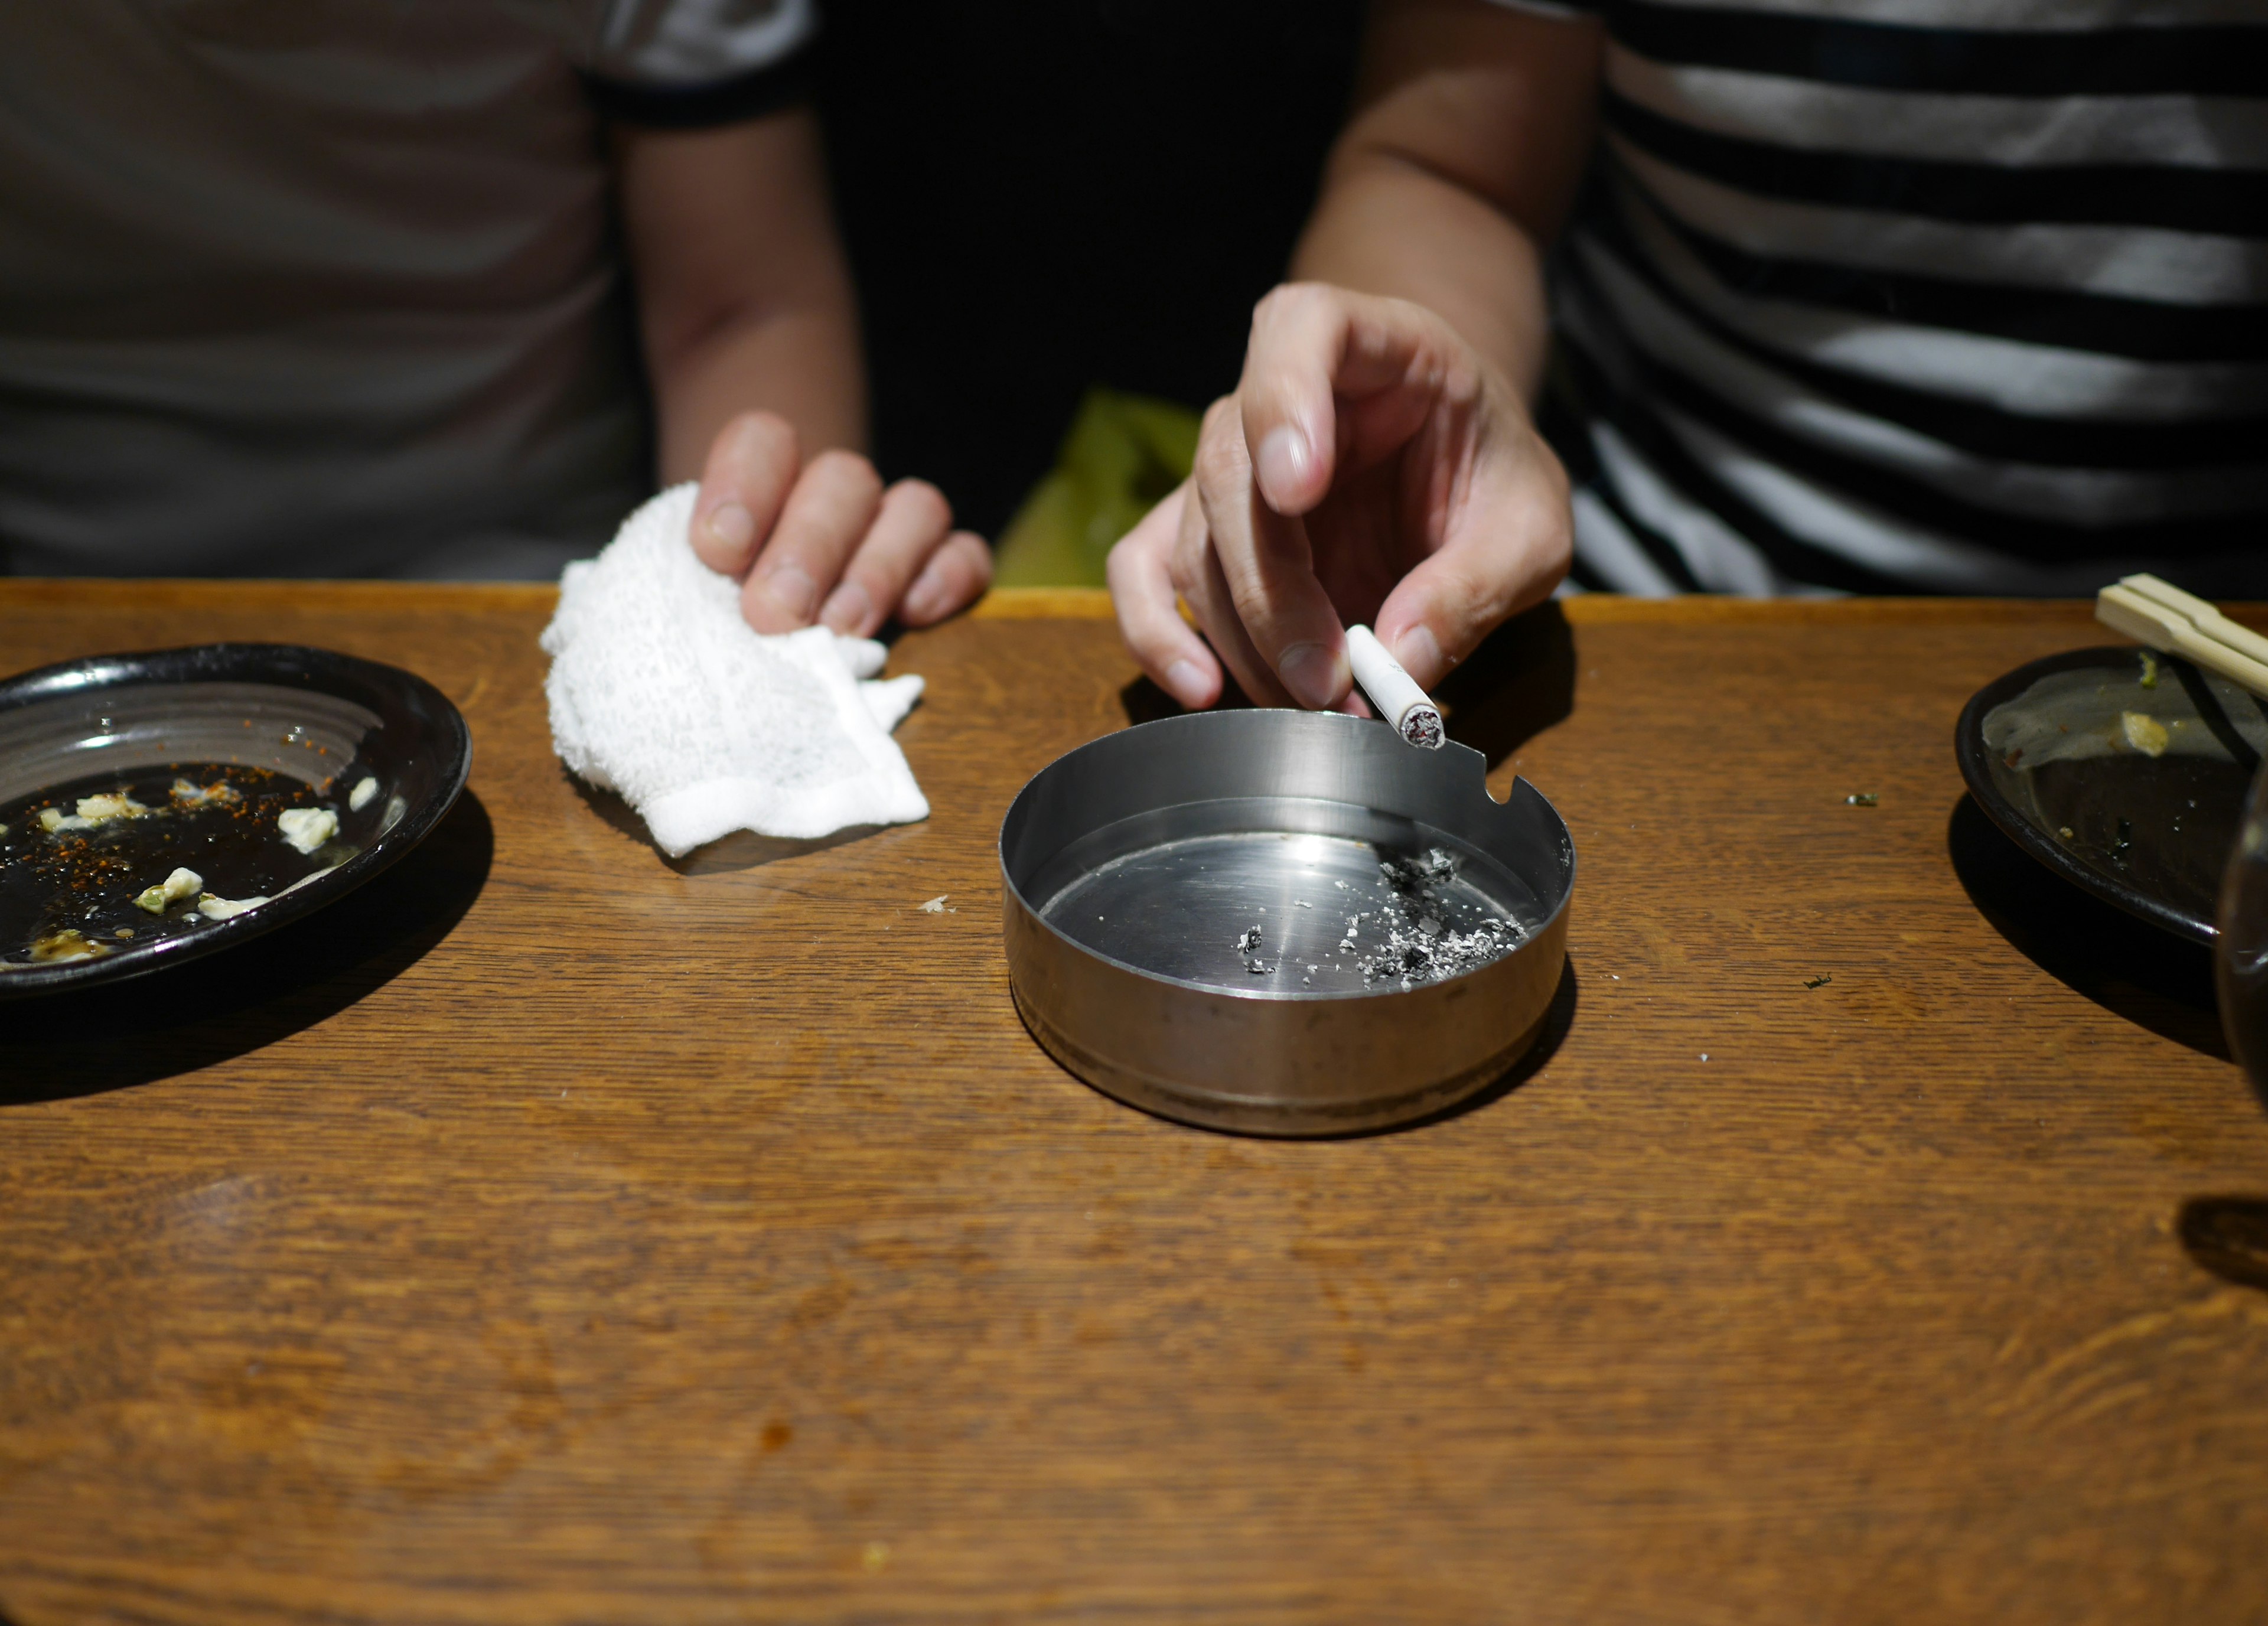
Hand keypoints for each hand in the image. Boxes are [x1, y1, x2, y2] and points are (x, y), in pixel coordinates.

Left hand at [687, 411, 991, 636]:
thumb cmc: (711, 611)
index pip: (763, 442)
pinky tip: (916, 614)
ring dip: (877, 568)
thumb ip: (683, 584)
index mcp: (763, 478)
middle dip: (809, 549)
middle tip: (774, 614)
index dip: (743, 485)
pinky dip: (947, 578)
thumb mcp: (684, 587)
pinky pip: (964, 555)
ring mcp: (893, 528)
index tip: (717, 550)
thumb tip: (683, 610)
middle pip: (841, 482)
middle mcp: (833, 494)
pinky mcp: (940, 570)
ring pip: (913, 508)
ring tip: (842, 628)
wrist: (756, 630)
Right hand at [1107, 284, 1570, 710]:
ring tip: (1310, 704)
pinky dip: (1156, 631)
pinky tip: (1203, 687)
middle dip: (1272, 590)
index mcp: (1379, 347)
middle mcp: (1281, 391)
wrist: (1467, 477)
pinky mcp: (1203, 526)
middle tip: (1326, 681)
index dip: (1285, 400)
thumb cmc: (1496, 479)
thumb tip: (1401, 661)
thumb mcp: (1531, 531)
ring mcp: (1233, 461)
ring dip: (1241, 636)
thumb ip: (1477, 584)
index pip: (1304, 328)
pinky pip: (1144, 570)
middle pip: (1230, 467)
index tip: (1295, 491)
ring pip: (1194, 538)